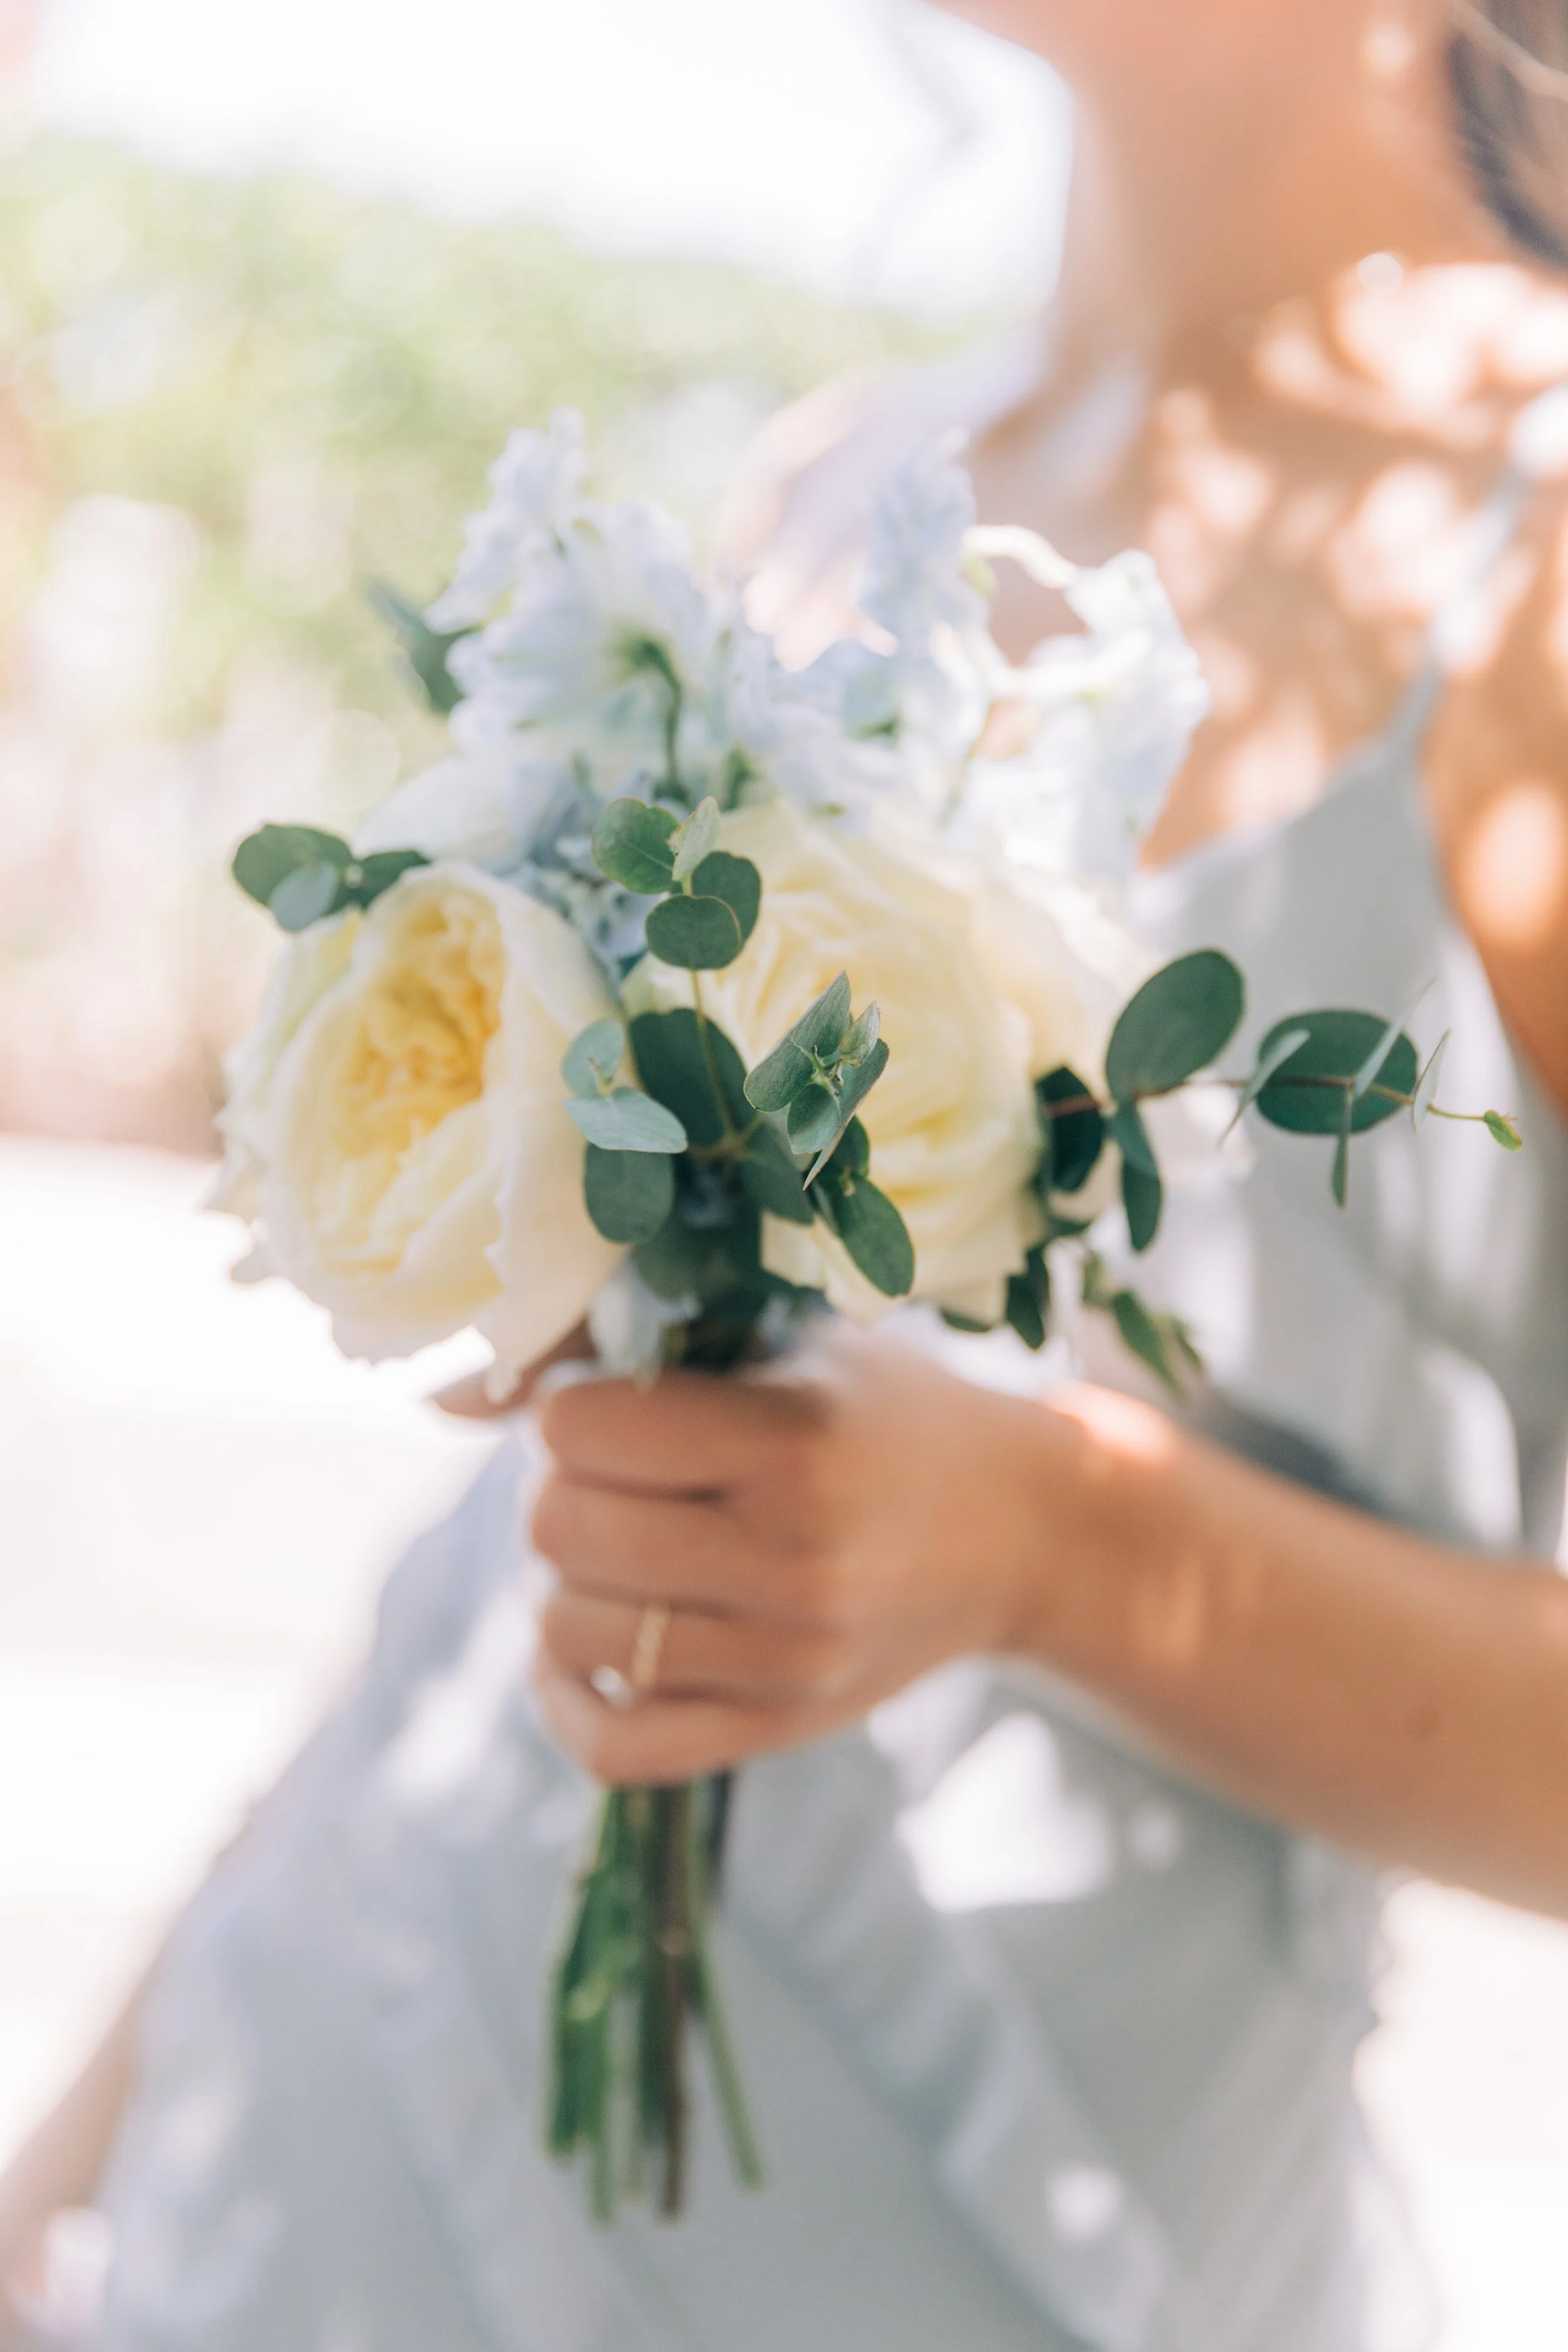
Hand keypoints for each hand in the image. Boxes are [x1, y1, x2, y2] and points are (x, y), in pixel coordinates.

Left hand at [525, 1328, 1060, 1783]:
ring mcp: (782, 1661)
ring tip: (624, 1541)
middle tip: (614, 1471)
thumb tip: (446, 1400)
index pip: (578, 1428)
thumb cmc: (884, 1412)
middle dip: (558, 1487)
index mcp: (793, 1442)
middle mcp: (790, 1561)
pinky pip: (609, 1746)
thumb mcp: (784, 1340)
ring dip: (566, 1577)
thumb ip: (624, 1349)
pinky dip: (568, 1695)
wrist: (1022, 1529)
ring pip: (563, 1631)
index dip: (571, 1406)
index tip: (617, 1401)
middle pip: (558, 1529)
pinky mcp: (774, 1731)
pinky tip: (598, 1642)